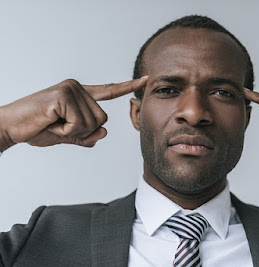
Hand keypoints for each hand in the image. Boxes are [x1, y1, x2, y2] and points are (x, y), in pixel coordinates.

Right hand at [0, 76, 147, 150]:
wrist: (10, 127)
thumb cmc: (37, 129)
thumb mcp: (67, 136)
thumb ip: (87, 135)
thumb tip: (105, 132)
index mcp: (80, 94)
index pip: (108, 91)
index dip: (127, 87)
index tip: (145, 80)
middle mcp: (77, 87)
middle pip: (103, 119)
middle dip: (83, 131)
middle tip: (58, 125)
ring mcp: (71, 89)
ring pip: (93, 123)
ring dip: (72, 131)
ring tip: (53, 123)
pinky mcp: (63, 95)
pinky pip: (78, 124)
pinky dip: (65, 131)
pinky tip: (50, 122)